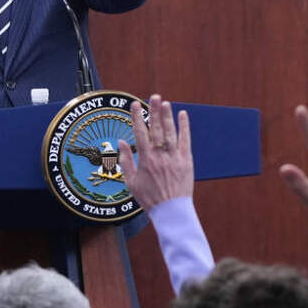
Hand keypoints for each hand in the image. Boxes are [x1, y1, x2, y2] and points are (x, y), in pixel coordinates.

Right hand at [118, 94, 192, 210]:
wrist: (171, 211)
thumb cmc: (149, 198)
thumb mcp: (131, 181)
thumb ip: (125, 160)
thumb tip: (121, 142)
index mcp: (145, 160)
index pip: (140, 133)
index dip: (137, 117)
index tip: (134, 105)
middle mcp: (160, 155)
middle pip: (156, 129)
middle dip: (154, 111)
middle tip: (153, 96)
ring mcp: (174, 157)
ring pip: (170, 132)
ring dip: (168, 116)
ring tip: (165, 102)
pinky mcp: (186, 160)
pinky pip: (185, 140)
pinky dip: (184, 127)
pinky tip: (183, 115)